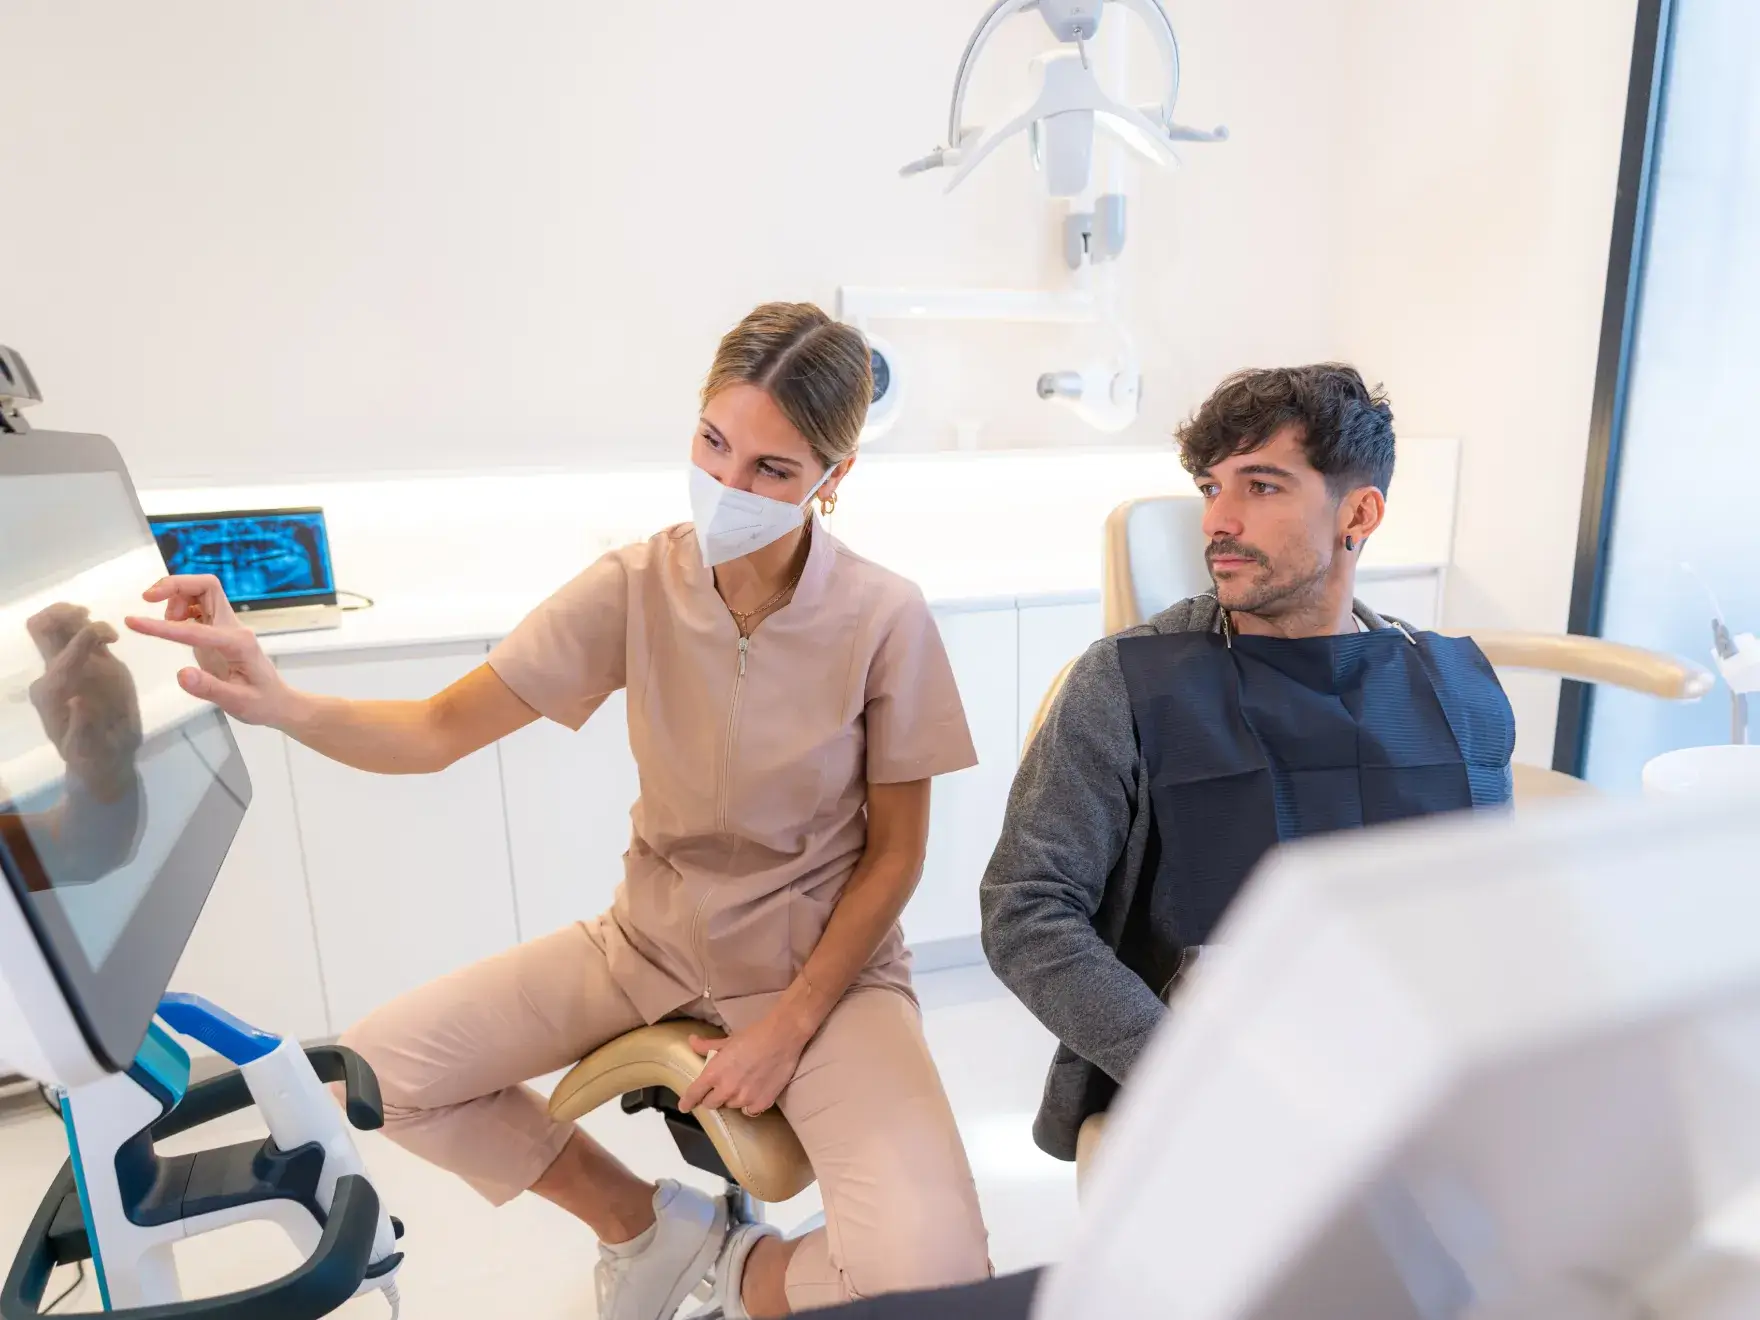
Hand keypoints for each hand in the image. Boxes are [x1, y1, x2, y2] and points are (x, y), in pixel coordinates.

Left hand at [26, 605, 142, 801]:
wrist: (102, 759)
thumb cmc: (95, 757)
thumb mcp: (89, 751)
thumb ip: (83, 728)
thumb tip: (79, 702)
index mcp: (53, 692)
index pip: (64, 656)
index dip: (85, 638)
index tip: (112, 638)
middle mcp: (55, 675)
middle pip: (43, 628)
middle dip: (61, 613)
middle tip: (89, 616)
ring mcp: (70, 668)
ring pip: (57, 627)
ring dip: (77, 617)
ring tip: (106, 633)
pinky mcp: (87, 666)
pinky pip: (79, 637)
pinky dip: (91, 629)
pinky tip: (109, 640)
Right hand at [125, 575, 297, 726]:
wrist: (278, 702)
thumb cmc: (260, 704)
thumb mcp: (236, 703)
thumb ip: (210, 688)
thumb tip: (181, 674)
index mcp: (237, 643)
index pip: (195, 629)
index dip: (162, 626)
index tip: (132, 621)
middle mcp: (234, 627)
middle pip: (207, 586)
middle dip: (175, 584)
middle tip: (146, 598)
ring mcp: (228, 626)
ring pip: (202, 591)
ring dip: (177, 595)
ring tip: (166, 622)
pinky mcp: (220, 629)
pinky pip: (200, 604)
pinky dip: (181, 605)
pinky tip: (174, 624)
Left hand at [676, 1013, 812, 1117]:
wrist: (783, 1037)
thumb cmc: (754, 1035)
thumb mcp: (727, 1040)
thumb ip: (707, 1046)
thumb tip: (691, 1041)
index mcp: (714, 1073)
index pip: (694, 1094)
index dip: (688, 1102)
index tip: (684, 1107)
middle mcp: (727, 1089)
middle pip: (711, 1104)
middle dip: (712, 1097)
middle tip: (721, 1087)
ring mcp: (744, 1099)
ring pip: (731, 1106)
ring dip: (732, 1099)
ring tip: (743, 1084)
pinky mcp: (762, 1103)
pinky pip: (749, 1111)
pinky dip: (750, 1105)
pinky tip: (754, 1093)